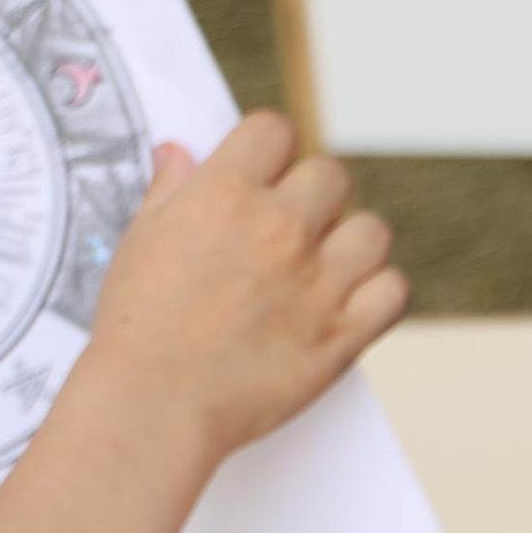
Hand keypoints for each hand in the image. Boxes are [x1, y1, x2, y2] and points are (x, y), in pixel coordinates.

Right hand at [81, 112, 408, 465]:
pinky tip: (353, 302)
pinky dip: (380, 294)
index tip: (263, 173)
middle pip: (330, 175)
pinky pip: (394, 291)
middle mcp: (279, 228)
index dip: (268, 150)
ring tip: (325, 268)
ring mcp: (317, 281)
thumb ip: (169, 190)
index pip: (273, 130)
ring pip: (372, 231)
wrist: (155, 403)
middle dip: (312, 195)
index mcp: (225, 194)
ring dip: (352, 244)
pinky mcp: (342, 334)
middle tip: (290, 229)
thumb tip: (178, 153)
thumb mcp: (140, 241)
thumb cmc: (137, 326)